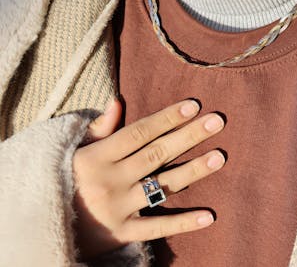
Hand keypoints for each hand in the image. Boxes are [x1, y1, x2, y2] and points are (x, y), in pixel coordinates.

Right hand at [73, 99, 225, 258]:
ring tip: (219, 157)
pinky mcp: (123, 232)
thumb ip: (99, 128)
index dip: (168, 118)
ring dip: (193, 171)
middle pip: (157, 154)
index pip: (139, 132)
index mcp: (97, 156)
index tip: (193, 106)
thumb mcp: (74, 151)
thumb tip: (118, 100)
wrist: (42, 225)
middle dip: (189, 136)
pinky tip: (209, 216)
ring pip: (162, 186)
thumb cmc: (63, 180)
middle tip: (217, 122)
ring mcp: (118, 208)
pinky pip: (157, 227)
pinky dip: (183, 223)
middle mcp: (110, 180)